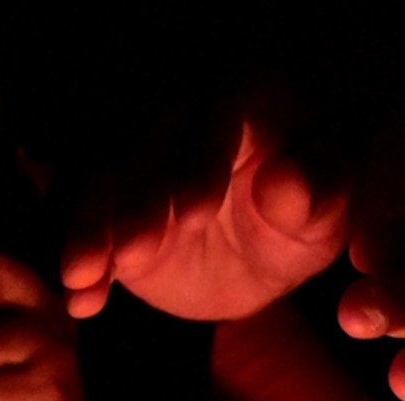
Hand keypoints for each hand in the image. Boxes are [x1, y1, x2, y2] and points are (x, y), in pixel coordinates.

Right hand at [60, 109, 349, 321]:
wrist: (258, 256)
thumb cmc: (304, 221)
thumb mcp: (322, 217)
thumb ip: (315, 197)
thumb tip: (284, 181)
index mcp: (250, 96)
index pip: (221, 112)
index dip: (203, 159)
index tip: (193, 212)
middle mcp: (187, 112)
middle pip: (153, 146)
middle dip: (140, 202)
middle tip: (136, 253)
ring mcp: (142, 155)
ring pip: (108, 182)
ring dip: (93, 231)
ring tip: (86, 277)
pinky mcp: (110, 200)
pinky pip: (87, 223)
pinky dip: (82, 261)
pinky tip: (82, 300)